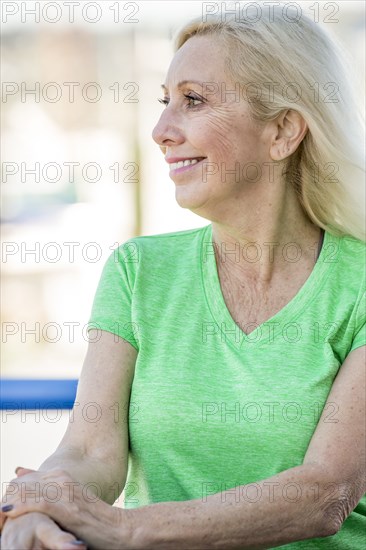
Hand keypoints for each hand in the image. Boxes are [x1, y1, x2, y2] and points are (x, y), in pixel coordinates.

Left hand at [1, 469, 130, 548]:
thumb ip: (43, 488)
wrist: (119, 528)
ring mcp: (64, 490)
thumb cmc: (92, 520)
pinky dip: (19, 507)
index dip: (9, 495)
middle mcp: (61, 478)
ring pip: (25, 490)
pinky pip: (36, 502)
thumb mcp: (66, 500)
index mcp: (60, 475)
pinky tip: (7, 513)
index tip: (0, 512)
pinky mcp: (66, 505)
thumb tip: (18, 472)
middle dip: (6, 499)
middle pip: (20, 484)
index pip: (23, 481)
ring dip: (8, 503)